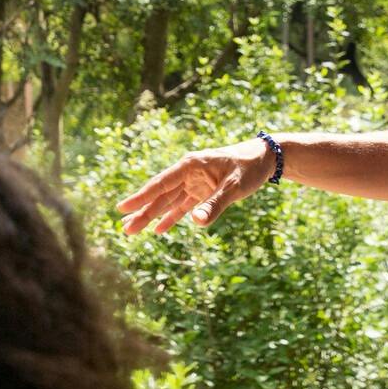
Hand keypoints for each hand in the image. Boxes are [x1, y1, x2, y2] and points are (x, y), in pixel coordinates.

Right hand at [115, 138, 278, 233]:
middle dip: (142, 212)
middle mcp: (188, 173)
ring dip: (152, 216)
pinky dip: (171, 217)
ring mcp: (194, 183)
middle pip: (160, 195)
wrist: (264, 158)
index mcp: (190, 165)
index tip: (123, 208)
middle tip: (124, 228)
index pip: (161, 184)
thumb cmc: (249, 167)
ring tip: (132, 230)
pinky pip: (182, 206)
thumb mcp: (234, 186)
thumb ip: (215, 204)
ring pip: (168, 202)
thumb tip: (196, 223)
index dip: (141, 197)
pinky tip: (158, 229)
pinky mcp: (202, 192)